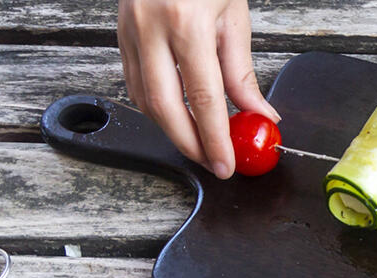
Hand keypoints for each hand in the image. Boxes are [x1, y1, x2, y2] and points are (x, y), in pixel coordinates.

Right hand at [117, 0, 279, 178]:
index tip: (227, 163)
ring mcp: (129, 28)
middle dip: (189, 144)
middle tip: (212, 163)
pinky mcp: (119, 30)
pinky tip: (176, 116)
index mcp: (186, 23)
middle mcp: (151, 27)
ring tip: (199, 144)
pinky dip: (155, 105)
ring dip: (170, 128)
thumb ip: (241, 70)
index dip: (215, 138)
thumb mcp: (234, 15)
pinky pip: (134, 79)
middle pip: (165, 107)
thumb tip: (257, 113)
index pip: (203, 98)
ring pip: (142, 97)